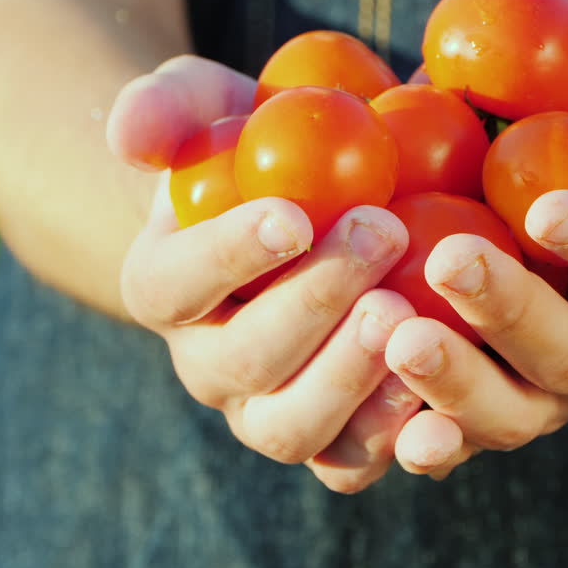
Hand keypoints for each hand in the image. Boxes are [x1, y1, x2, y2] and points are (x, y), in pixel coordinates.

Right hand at [107, 55, 425, 492]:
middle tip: (383, 232)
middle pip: (244, 362)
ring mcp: (268, 409)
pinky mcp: (333, 438)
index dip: (228, 256)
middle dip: (314, 301)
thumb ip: (160, 110)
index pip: (176, 284)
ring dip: (351, 375)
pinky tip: (437, 382)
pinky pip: (351, 461)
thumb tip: (130, 139)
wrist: (310, 204)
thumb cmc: (251, 147)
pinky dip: (393, 434)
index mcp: (165, 286)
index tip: (293, 216)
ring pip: (293, 428)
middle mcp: (208, 363)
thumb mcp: (202, 106)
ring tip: (407, 309)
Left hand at [384, 71, 567, 477]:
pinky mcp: (473, 412)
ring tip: (396, 334)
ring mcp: (540, 398)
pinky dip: (402, 429)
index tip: (549, 207)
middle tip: (451, 261)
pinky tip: (363, 399)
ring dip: (452, 383)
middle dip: (511, 315)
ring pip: (506, 415)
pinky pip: (444, 435)